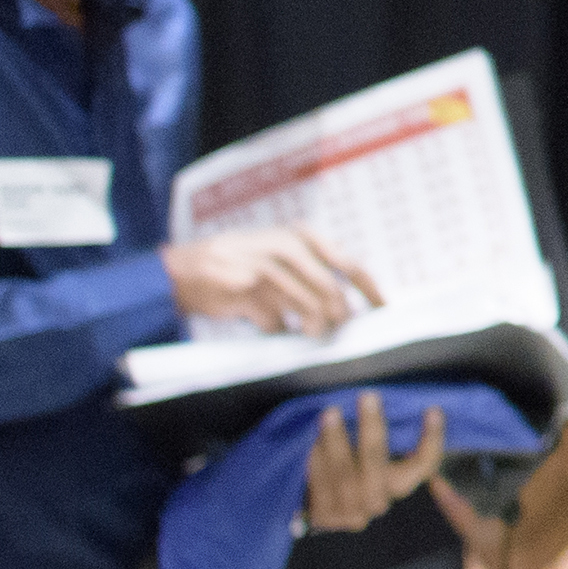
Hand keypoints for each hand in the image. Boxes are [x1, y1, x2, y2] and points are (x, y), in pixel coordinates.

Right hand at [165, 226, 378, 336]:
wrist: (185, 269)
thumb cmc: (239, 260)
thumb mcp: (276, 248)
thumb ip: (310, 264)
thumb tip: (348, 295)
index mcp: (299, 236)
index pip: (346, 264)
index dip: (369, 289)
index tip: (383, 309)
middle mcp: (286, 250)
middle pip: (330, 292)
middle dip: (338, 316)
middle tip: (336, 328)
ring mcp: (266, 271)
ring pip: (308, 310)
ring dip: (313, 328)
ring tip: (310, 332)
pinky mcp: (247, 293)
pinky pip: (277, 323)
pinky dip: (280, 330)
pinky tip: (273, 326)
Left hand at [300, 394, 448, 536]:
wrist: (315, 505)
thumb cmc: (348, 467)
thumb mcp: (367, 454)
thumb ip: (376, 436)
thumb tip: (378, 400)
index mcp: (399, 485)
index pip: (423, 466)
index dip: (432, 441)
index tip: (433, 411)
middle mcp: (379, 502)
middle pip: (377, 466)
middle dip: (372, 428)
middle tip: (368, 397)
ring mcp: (352, 513)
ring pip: (345, 476)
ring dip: (336, 441)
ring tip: (331, 414)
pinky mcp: (325, 516)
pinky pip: (322, 484)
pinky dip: (317, 461)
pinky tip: (314, 441)